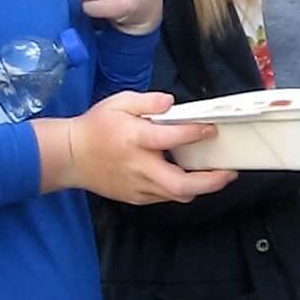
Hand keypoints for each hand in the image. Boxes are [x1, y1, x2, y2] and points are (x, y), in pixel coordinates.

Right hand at [35, 92, 235, 203]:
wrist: (70, 156)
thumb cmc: (96, 127)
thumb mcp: (119, 102)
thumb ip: (147, 101)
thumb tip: (170, 103)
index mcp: (136, 139)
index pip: (171, 139)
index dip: (195, 134)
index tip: (211, 129)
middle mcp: (139, 167)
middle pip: (180, 185)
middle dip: (210, 182)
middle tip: (229, 173)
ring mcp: (137, 186)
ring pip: (176, 196)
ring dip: (200, 188)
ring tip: (216, 176)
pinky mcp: (135, 197)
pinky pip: (164, 198)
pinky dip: (180, 190)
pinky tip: (188, 178)